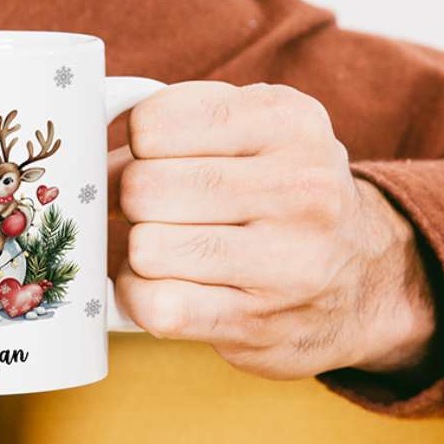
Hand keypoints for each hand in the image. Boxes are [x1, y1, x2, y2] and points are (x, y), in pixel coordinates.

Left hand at [106, 81, 440, 381]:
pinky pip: (157, 306)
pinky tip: (161, 285)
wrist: (364, 281)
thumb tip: (79, 149)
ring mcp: (289, 262)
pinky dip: (139, 296)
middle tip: (150, 209)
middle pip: (143, 189)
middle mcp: (301, 187)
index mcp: (288, 121)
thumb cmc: (278, 193)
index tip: (150, 156)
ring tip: (162, 247)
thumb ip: (174, 120)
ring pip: (145, 249)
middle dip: (130, 201)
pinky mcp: (261, 324)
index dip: (132, 144)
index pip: (153, 124)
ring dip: (134, 252)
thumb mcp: (252, 129)